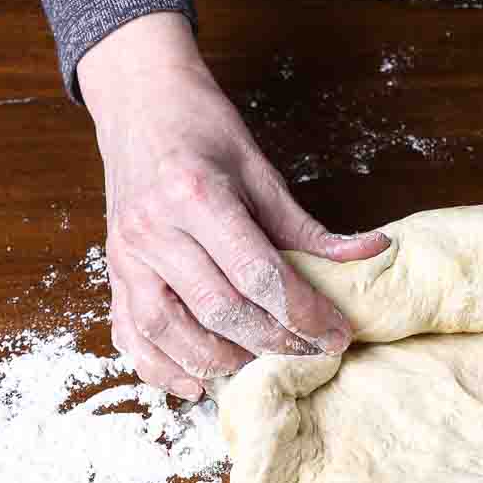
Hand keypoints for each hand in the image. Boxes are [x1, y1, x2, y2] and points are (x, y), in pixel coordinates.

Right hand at [78, 13, 390, 398]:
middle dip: (272, 341)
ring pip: (169, 330)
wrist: (139, 101)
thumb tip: (370, 252)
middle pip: (218, 309)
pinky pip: (129, 333)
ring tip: (260, 365)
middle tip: (312, 354)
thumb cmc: (202, 129)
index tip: (337, 334)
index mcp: (197, 196)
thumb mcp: (259, 168)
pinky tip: (195, 381)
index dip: (303, 312)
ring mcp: (126, 253)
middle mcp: (155, 229)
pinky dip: (160, 366)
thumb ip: (306, 225)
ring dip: (218, 360)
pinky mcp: (112, 269)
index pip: (258, 275)